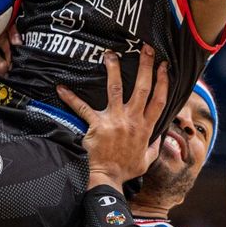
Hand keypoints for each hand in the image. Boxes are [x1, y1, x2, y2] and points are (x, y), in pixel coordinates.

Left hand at [57, 45, 168, 188]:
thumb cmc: (126, 170)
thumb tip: (162, 136)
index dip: (163, 81)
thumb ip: (155, 145)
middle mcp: (132, 120)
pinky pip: (82, 108)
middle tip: (145, 48)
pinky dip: (71, 98)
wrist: (107, 178)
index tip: (164, 65)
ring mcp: (114, 120)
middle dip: (145, 66)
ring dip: (113, 70)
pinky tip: (61, 88)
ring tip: (110, 54)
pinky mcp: (96, 124)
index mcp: (146, 127)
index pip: (159, 99)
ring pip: (116, 89)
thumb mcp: (148, 159)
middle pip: (142, 88)